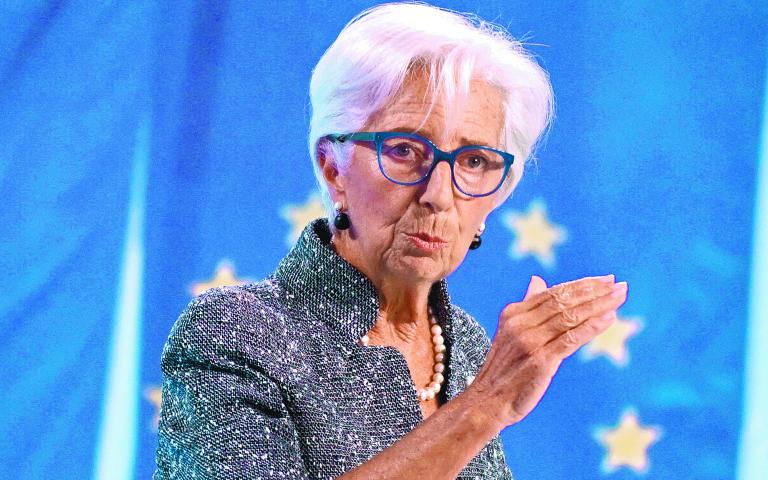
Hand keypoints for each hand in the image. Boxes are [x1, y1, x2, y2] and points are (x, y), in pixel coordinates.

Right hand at [467, 274, 627, 426]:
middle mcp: (521, 324)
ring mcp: (530, 342)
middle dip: (594, 291)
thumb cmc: (505, 368)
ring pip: (570, 317)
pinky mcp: (541, 361)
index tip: (605, 279)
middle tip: (618, 284)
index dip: (581, 285)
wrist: (489, 401)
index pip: (553, 293)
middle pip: (563, 301)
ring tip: (619, 297)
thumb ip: (527, 305)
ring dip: (598, 305)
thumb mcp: (511, 330)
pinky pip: (571, 339)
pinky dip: (592, 327)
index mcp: (514, 313)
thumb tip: (537, 280)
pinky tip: (609, 318)